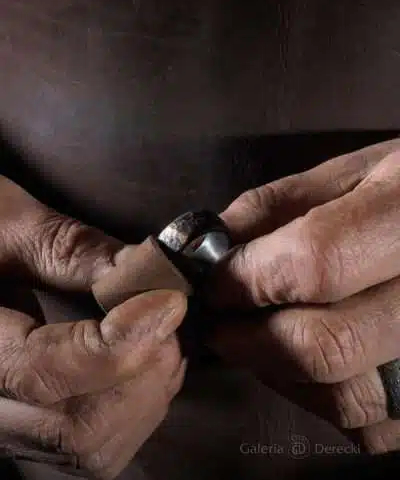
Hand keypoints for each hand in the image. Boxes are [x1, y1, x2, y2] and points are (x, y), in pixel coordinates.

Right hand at [0, 176, 186, 478]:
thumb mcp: (3, 221)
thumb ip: (71, 248)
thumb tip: (148, 270)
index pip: (43, 373)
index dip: (120, 343)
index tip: (168, 300)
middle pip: (75, 432)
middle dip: (141, 375)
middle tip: (167, 316)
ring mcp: (6, 424)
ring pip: (91, 450)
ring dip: (147, 395)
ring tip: (162, 336)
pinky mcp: (29, 424)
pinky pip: (94, 446)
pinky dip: (138, 410)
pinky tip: (147, 364)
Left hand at [212, 137, 399, 452]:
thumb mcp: (355, 171)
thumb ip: (279, 204)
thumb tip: (212, 249)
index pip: (315, 262)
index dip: (249, 280)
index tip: (215, 286)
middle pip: (327, 344)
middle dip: (252, 341)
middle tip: (224, 327)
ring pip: (348, 399)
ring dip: (283, 375)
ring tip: (266, 342)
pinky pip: (374, 429)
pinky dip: (325, 404)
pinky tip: (313, 367)